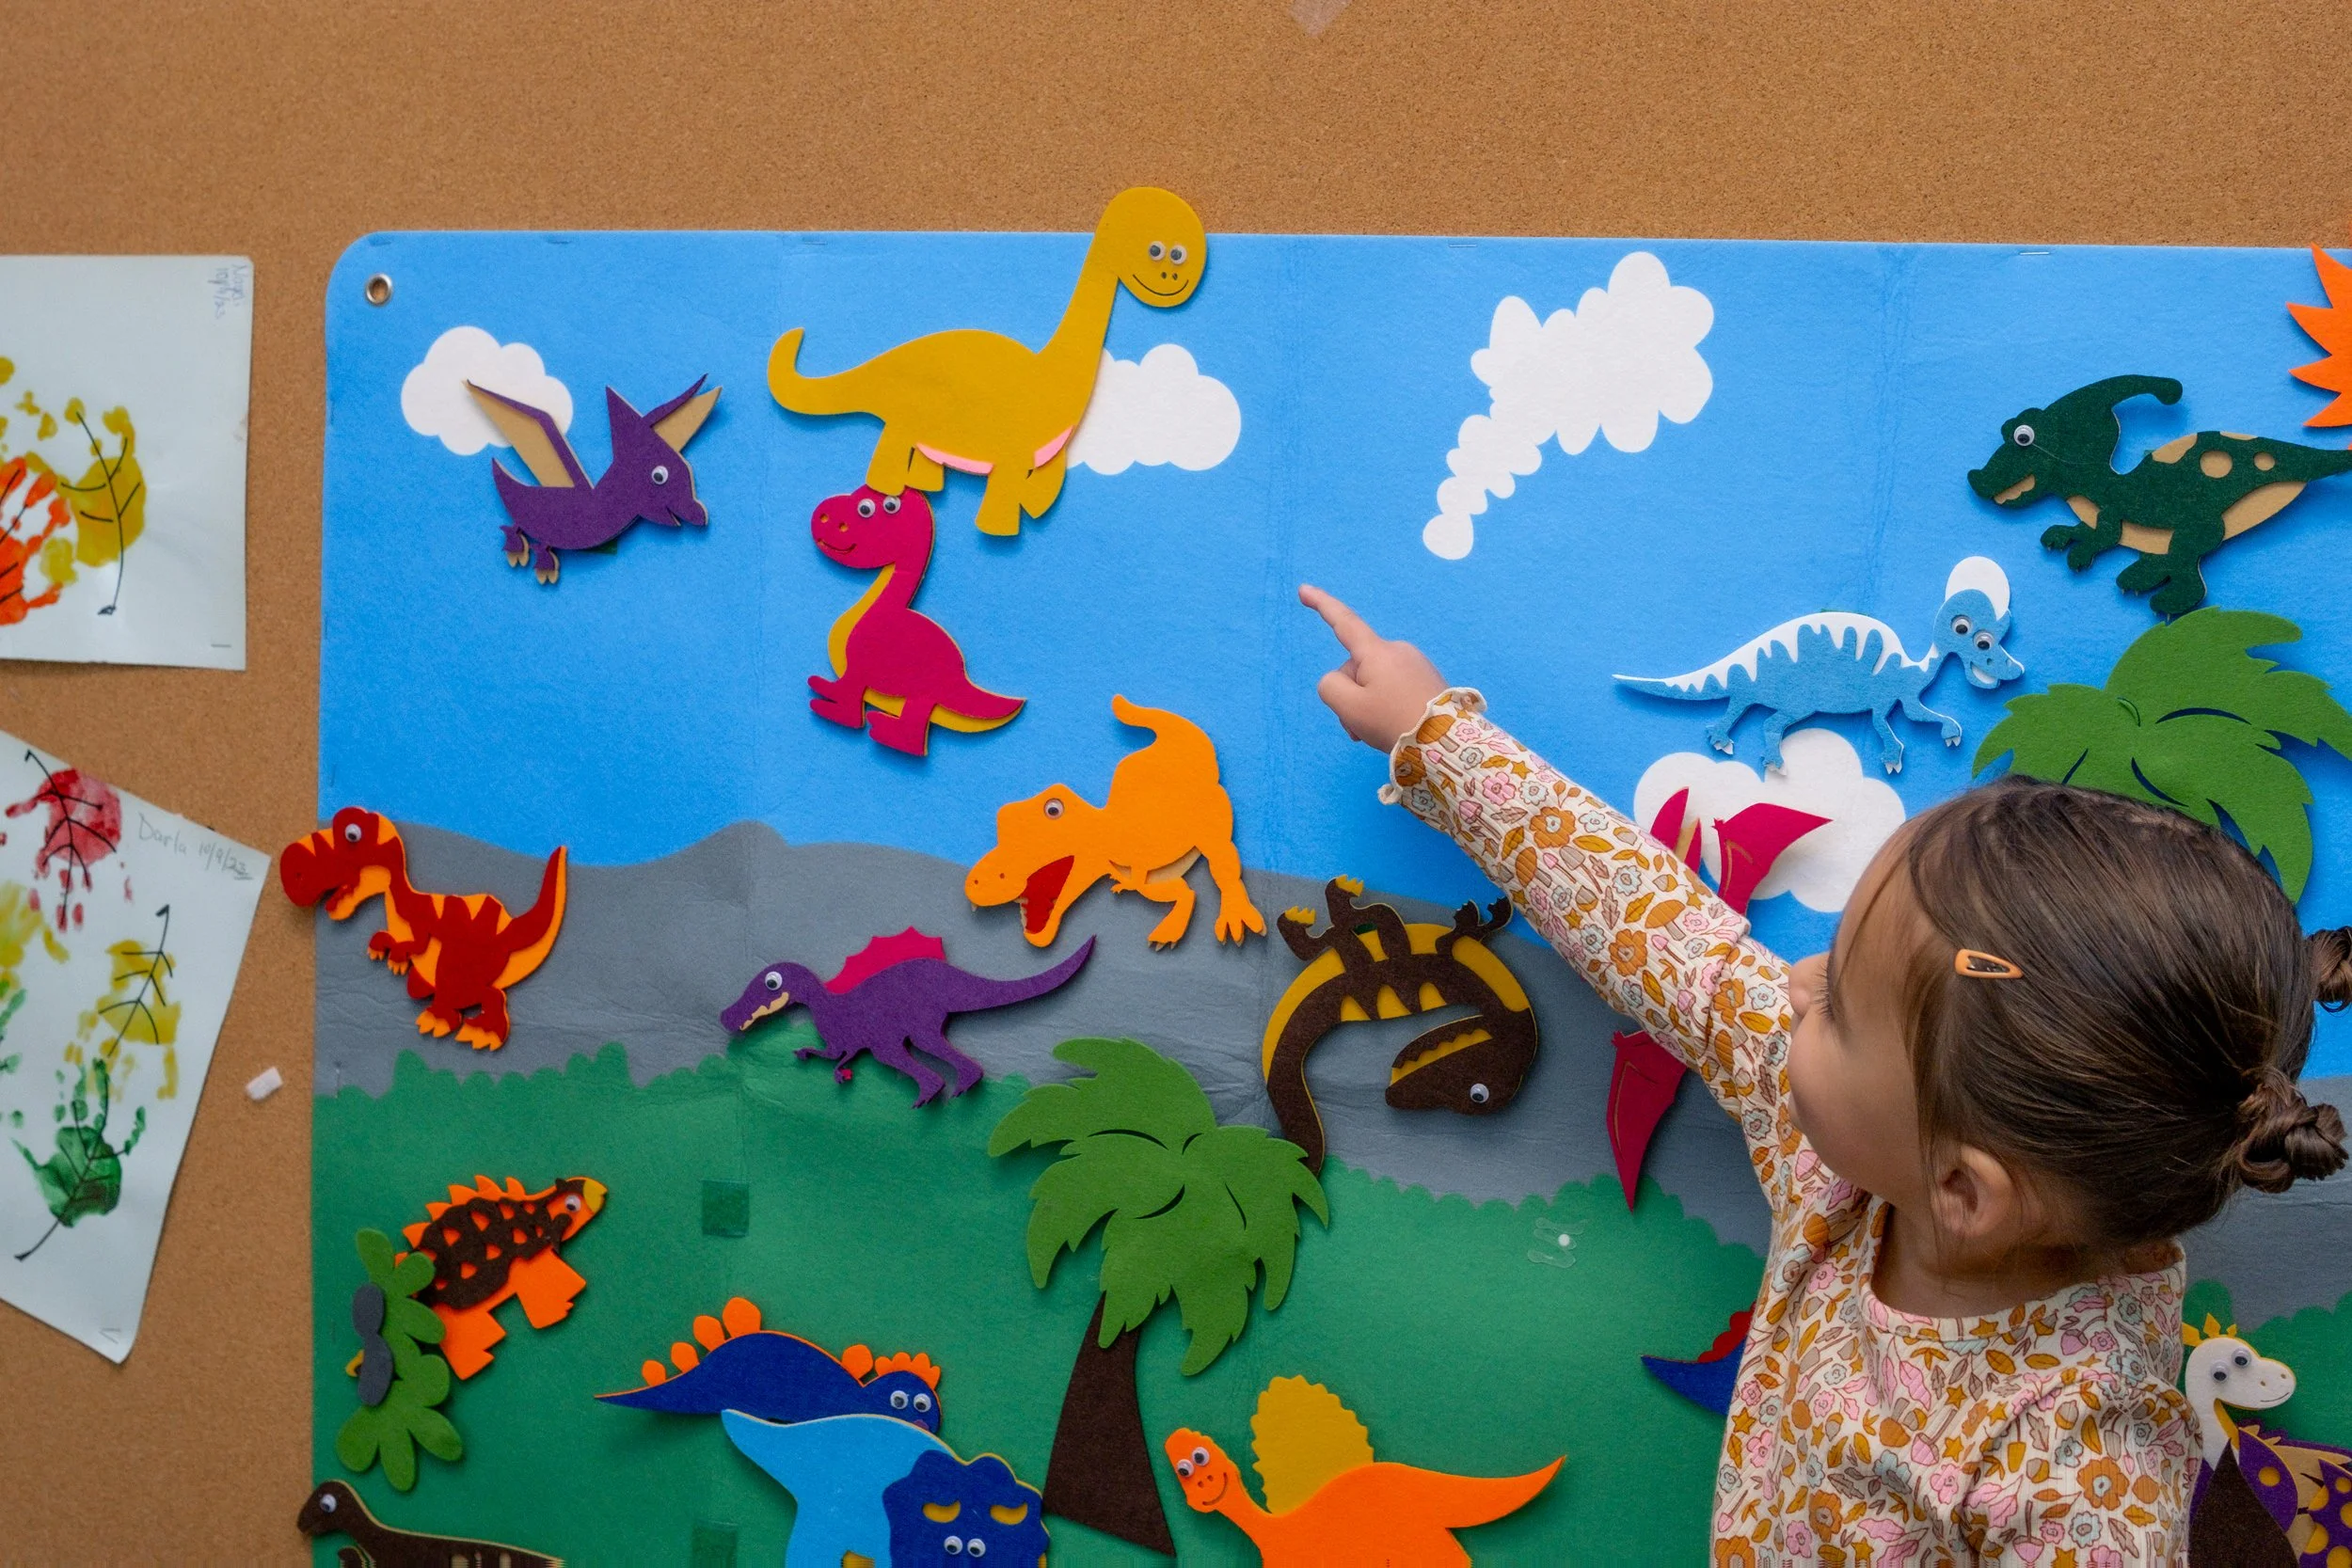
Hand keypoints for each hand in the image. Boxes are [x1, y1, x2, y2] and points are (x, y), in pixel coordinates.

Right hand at [1300, 584, 1448, 751]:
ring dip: (1367, 703)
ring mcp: (1415, 664)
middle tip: (1359, 726)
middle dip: (1351, 694)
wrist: (1444, 742)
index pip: (1343, 621)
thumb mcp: (1348, 707)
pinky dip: (1385, 704)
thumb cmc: (1393, 721)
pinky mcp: (1427, 679)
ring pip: (1374, 680)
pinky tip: (1393, 725)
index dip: (1322, 605)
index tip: (1304, 590)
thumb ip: (1330, 686)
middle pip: (1356, 666)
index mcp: (1377, 652)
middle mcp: (1397, 650)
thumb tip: (1340, 680)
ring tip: (1377, 730)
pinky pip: (1393, 686)